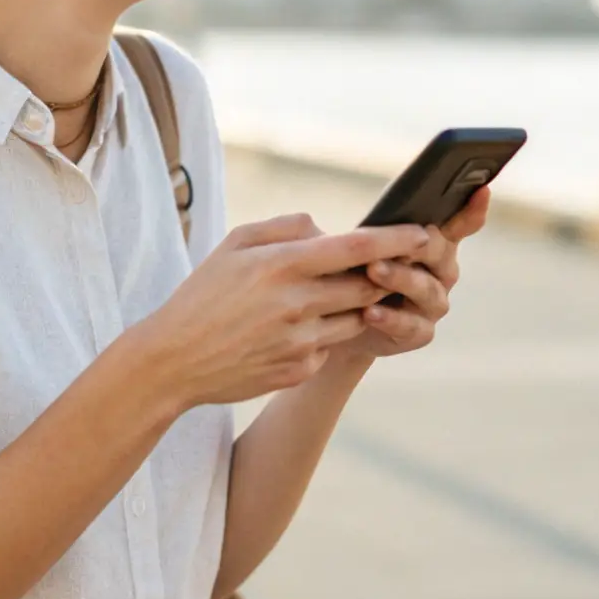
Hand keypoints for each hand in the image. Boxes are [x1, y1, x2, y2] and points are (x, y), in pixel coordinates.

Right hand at [136, 213, 429, 408]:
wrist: (173, 360)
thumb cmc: (203, 294)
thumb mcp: (233, 244)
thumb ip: (285, 228)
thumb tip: (327, 229)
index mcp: (282, 265)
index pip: (357, 246)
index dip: (397, 238)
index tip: (424, 233)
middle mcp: (297, 304)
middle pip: (367, 284)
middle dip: (383, 274)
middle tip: (388, 265)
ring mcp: (300, 341)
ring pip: (355, 318)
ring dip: (353, 305)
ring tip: (323, 298)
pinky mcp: (299, 370)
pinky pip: (329, 347)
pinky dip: (322, 335)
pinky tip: (287, 333)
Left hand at [347, 186, 491, 358]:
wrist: (341, 319)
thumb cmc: (355, 269)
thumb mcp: (361, 243)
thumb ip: (374, 229)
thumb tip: (357, 214)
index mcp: (433, 243)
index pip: (459, 223)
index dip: (473, 209)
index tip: (481, 190)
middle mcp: (441, 272)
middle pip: (439, 252)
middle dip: (419, 244)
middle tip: (395, 240)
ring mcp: (433, 303)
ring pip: (425, 288)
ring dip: (398, 278)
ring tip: (372, 270)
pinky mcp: (419, 332)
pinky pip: (410, 325)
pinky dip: (389, 318)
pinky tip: (369, 311)